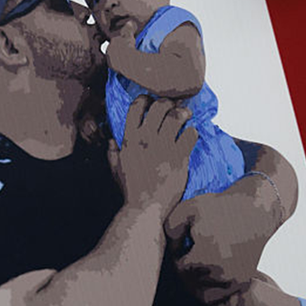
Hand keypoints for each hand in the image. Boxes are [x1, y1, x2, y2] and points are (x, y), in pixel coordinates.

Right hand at [108, 96, 196, 215]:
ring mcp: (163, 147)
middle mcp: (146, 139)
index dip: (145, 99)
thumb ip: (113, 153)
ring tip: (187, 115)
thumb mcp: (116, 169)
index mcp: (129, 139)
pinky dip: (193, 132)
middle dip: (169, 103)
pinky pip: (190, 135)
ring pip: (177, 117)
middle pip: (160, 107)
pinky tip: (191, 135)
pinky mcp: (179, 157)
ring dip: (184, 113)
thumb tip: (112, 141)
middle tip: (174, 107)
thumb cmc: (130, 190)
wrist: (145, 207)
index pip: (136, 107)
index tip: (152, 101)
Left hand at [164, 183, 273, 304]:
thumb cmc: (218, 207)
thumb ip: (170, 230)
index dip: (177, 255)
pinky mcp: (243, 282)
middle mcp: (222, 275)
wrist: (254, 210)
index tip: (184, 242)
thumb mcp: (186, 210)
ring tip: (197, 263)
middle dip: (185, 270)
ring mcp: (235, 281)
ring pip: (203, 295)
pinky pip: (219, 297)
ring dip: (195, 283)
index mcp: (206, 259)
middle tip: (190, 251)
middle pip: (190, 284)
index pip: (180, 269)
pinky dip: (210, 290)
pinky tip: (207, 272)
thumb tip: (172, 250)